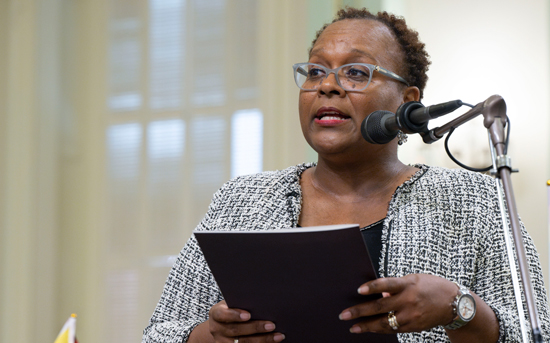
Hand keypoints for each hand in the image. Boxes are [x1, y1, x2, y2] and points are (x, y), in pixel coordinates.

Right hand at [208, 300, 284, 341]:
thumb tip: (263, 299)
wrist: (222, 326)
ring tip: (278, 336)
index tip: (249, 315)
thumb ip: (242, 302)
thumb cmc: (232, 309)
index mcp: (216, 313)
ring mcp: (222, 342)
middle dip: (255, 328)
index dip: (234, 315)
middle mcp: (216, 329)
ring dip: (263, 340)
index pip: (222, 314)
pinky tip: (273, 342)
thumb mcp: (232, 303)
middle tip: (271, 325)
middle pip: (235, 330)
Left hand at [338, 274, 456, 333]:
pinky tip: (369, 329)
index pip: (387, 284)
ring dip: (367, 326)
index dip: (373, 287)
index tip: (359, 290)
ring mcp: (411, 315)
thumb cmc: (431, 287)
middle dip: (360, 311)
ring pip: (385, 322)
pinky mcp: (414, 326)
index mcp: (408, 284)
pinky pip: (393, 329)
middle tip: (344, 315)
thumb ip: (395, 286)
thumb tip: (379, 293)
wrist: (454, 303)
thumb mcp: (413, 279)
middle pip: (381, 306)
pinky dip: (380, 329)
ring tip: (353, 327)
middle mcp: (409, 300)